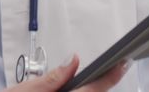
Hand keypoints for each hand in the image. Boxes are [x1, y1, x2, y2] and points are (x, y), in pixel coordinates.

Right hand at [4, 54, 127, 91]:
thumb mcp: (26, 90)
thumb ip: (52, 77)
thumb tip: (73, 61)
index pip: (93, 89)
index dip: (111, 76)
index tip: (122, 64)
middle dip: (101, 84)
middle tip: (112, 68)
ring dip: (92, 89)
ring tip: (96, 77)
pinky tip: (78, 86)